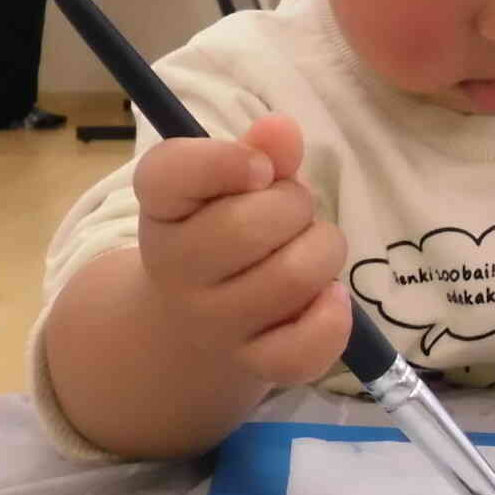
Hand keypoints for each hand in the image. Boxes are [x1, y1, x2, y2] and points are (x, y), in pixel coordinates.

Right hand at [132, 114, 350, 387]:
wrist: (189, 322)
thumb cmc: (221, 230)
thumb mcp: (229, 184)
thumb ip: (260, 151)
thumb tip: (282, 130)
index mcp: (162, 206)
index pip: (170, 174)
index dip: (225, 161)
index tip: (259, 168)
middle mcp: (175, 268)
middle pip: (250, 226)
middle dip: (295, 204)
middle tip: (293, 210)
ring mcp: (212, 323)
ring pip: (292, 276)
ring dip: (323, 250)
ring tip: (309, 248)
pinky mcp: (252, 364)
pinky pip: (302, 350)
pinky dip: (331, 319)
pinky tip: (329, 297)